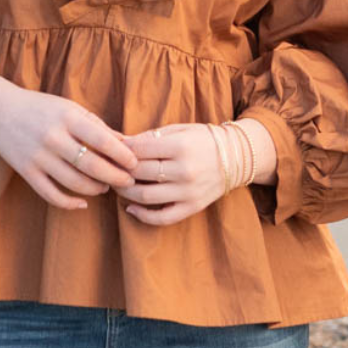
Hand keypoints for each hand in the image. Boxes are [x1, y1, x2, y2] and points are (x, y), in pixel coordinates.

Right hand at [0, 82, 138, 210]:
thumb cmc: (41, 108)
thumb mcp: (70, 108)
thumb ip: (97, 126)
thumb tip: (128, 143)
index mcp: (67, 117)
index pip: (102, 139)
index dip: (122, 155)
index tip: (134, 164)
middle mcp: (52, 137)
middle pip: (91, 165)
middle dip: (114, 177)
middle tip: (127, 181)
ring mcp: (38, 156)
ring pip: (74, 183)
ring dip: (95, 189)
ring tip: (105, 187)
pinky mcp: (26, 172)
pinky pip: (51, 195)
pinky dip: (69, 203)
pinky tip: (83, 203)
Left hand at [119, 123, 238, 225]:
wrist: (236, 157)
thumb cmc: (203, 140)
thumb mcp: (180, 130)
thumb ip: (152, 136)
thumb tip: (122, 143)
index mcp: (181, 146)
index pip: (139, 150)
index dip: (121, 150)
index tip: (112, 150)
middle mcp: (185, 170)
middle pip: (139, 172)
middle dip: (119, 170)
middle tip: (110, 168)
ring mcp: (188, 192)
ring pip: (145, 196)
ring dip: (125, 192)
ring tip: (118, 186)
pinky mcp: (192, 207)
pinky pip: (162, 217)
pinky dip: (142, 215)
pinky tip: (131, 207)